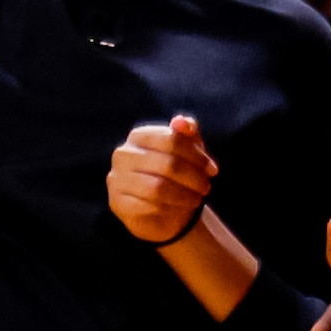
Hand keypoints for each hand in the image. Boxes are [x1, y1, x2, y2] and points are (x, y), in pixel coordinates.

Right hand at [105, 113, 219, 245]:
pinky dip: (168, 209)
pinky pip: (147, 206)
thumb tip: (182, 121)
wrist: (158, 210)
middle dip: (193, 177)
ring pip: (157, 188)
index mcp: (138, 136)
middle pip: (166, 163)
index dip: (197, 156)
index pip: (171, 140)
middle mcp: (123, 155)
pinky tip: (177, 209)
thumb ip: (187, 134)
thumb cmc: (174, 175)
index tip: (213, 170)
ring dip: (183, 195)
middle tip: (206, 187)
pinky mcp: (117, 203)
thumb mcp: (187, 152)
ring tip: (196, 200)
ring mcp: (117, 179)